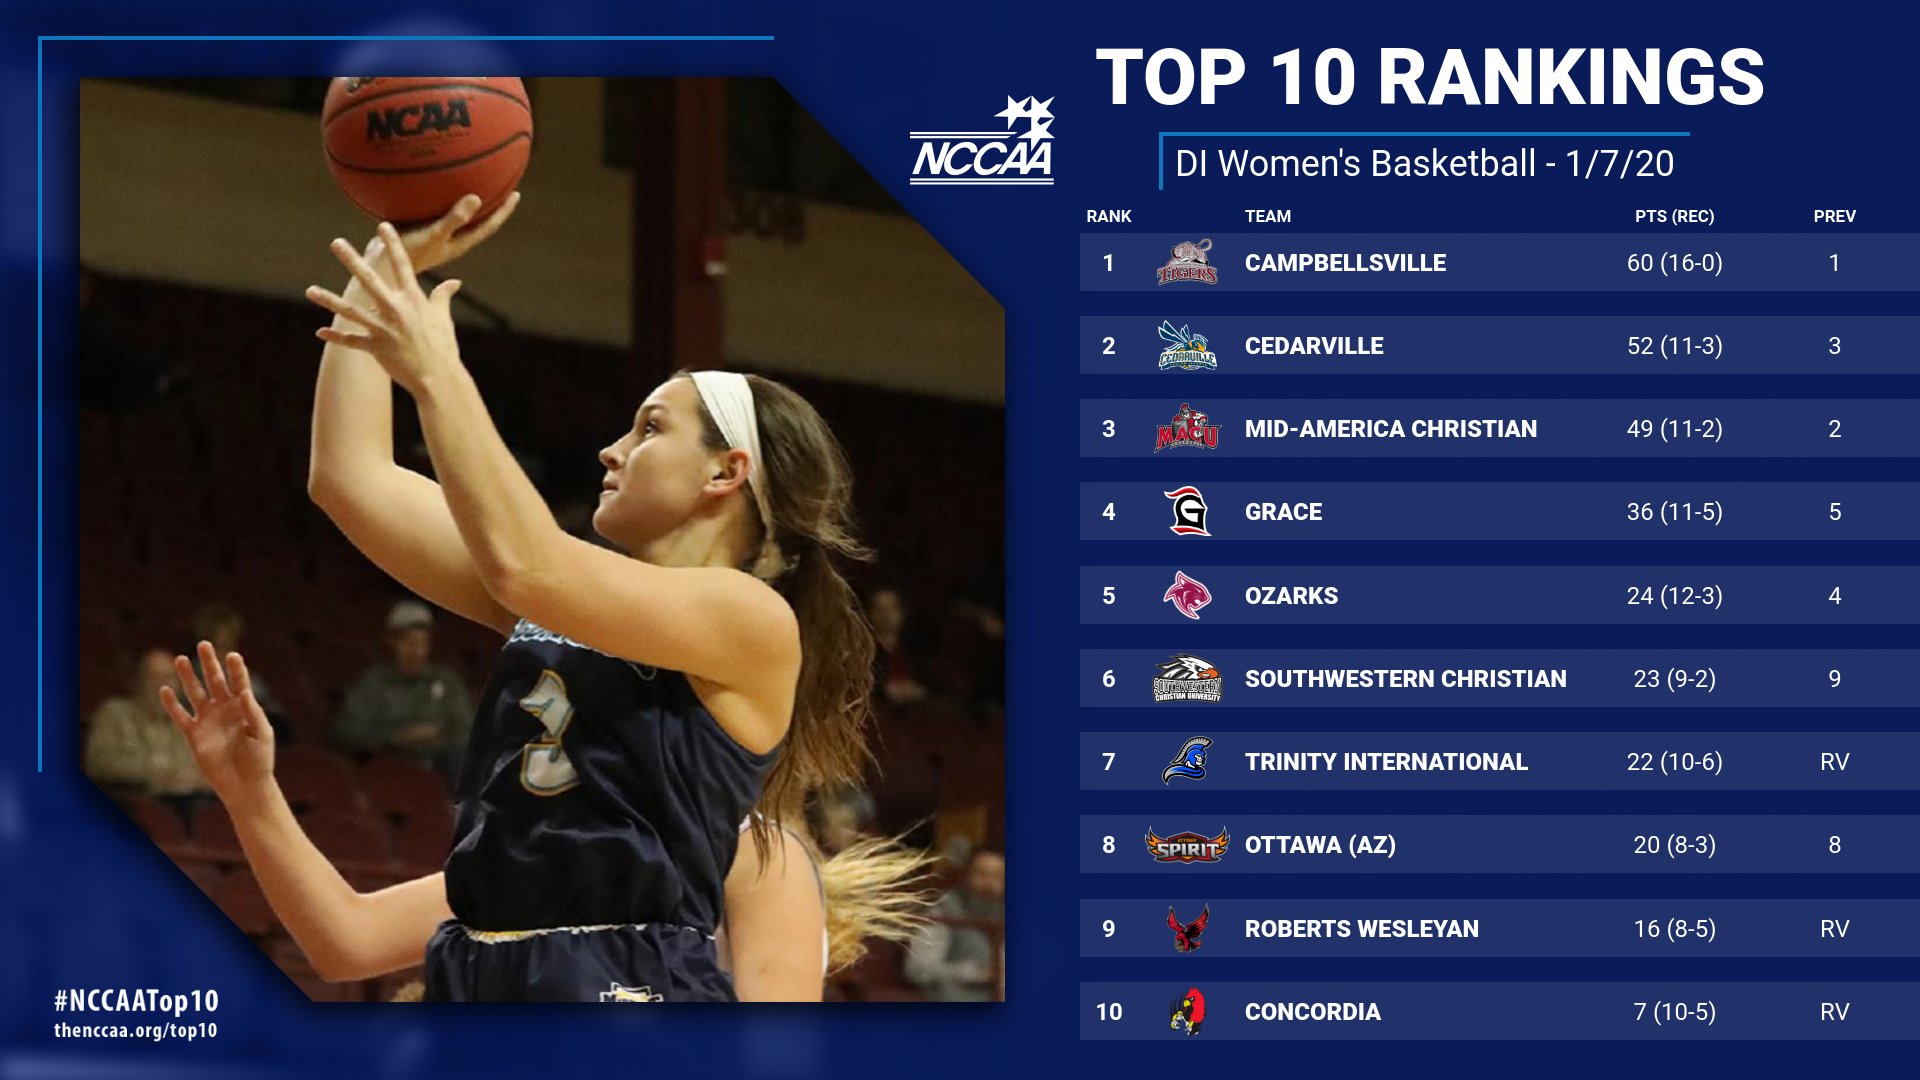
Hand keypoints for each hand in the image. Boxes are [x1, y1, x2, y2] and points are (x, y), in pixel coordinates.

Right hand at [160, 642, 275, 811]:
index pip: (239, 682)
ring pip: (195, 694)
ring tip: (180, 659)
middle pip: (215, 681)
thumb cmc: (260, 760)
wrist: (244, 785)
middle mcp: (225, 709)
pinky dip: (172, 705)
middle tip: (203, 644)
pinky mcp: (194, 735)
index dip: (235, 668)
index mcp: (245, 707)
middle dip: (209, 663)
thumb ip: (254, 713)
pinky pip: (181, 716)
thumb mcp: (262, 734)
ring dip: (188, 677)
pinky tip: (164, 690)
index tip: (232, 654)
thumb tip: (245, 692)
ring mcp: (208, 720)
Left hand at [307, 223, 464, 394]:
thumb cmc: (443, 347)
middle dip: (352, 261)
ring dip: (328, 300)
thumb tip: (454, 282)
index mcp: (413, 300)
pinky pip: (351, 341)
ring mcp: (383, 329)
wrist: (437, 378)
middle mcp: (395, 311)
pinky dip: (336, 338)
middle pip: (370, 281)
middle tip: (336, 243)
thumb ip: (443, 297)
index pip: (402, 266)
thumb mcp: (443, 319)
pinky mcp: (375, 348)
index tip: (382, 226)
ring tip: (310, 290)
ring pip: (350, 311)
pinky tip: (320, 333)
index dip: (392, 245)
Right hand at [385, 191, 520, 274]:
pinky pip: (437, 211)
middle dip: (491, 203)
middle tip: (502, 182)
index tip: (516, 194)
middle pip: (478, 220)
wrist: (380, 268)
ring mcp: (437, 237)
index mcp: (460, 243)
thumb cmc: (408, 254)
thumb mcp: (432, 235)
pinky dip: (441, 198)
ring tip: (472, 179)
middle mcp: (452, 240)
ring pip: (458, 216)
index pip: (489, 225)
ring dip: (466, 201)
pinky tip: (431, 183)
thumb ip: (453, 219)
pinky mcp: (421, 231)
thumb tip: (476, 198)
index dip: (504, 211)